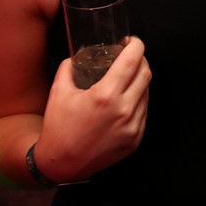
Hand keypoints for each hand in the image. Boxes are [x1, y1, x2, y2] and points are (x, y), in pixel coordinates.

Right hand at [32, 36, 150, 182]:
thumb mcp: (58, 92)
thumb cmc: (59, 128)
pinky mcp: (135, 140)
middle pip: (146, 73)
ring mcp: (132, 127)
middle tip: (130, 55)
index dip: (137, 46)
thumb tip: (76, 56)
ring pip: (147, 92)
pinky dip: (138, 99)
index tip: (133, 41)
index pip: (132, 61)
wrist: (61, 164)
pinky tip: (127, 97)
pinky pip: (144, 111)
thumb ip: (68, 68)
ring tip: (127, 77)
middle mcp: (123, 111)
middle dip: (141, 59)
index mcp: (105, 96)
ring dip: (140, 79)